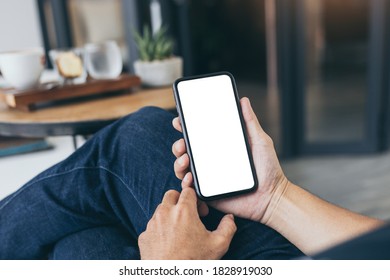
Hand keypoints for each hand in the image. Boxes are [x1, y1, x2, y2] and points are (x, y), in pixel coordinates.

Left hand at [138, 188, 236, 259]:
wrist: (171, 278)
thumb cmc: (193, 262)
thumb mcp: (218, 245)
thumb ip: (227, 227)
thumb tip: (229, 218)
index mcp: (184, 211)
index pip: (188, 190)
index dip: (197, 198)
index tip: (200, 211)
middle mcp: (165, 213)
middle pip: (171, 195)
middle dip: (180, 201)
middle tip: (188, 215)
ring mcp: (152, 224)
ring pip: (160, 210)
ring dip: (169, 214)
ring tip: (179, 230)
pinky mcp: (144, 236)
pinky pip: (152, 226)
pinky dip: (160, 229)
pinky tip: (169, 242)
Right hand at [172, 97, 288, 223]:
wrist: (272, 197)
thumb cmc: (268, 169)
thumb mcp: (260, 141)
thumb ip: (250, 121)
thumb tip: (243, 100)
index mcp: (220, 147)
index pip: (198, 135)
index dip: (185, 127)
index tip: (180, 120)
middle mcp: (211, 161)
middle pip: (186, 150)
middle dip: (178, 145)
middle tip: (183, 143)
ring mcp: (208, 177)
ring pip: (183, 168)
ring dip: (178, 162)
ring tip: (185, 159)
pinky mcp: (208, 193)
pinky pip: (190, 187)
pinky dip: (185, 182)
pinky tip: (190, 177)